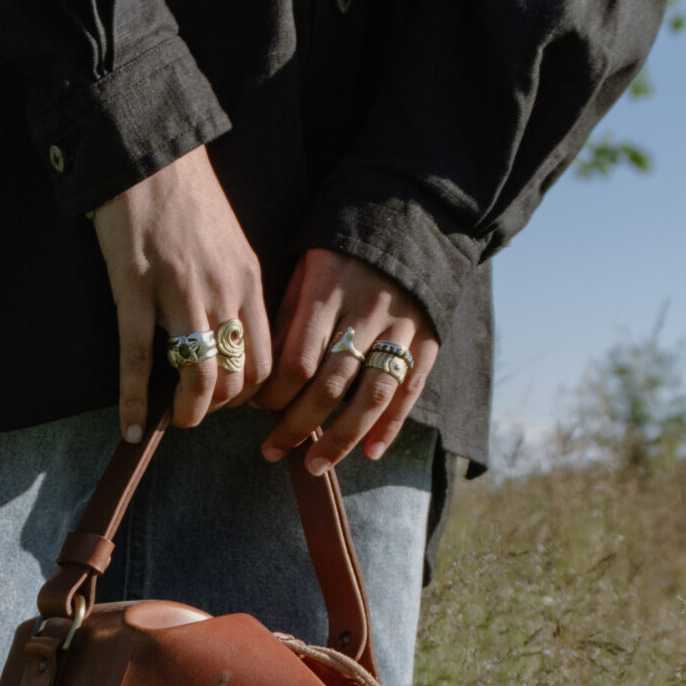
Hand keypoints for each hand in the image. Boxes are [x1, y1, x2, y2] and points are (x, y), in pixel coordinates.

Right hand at [92, 146, 271, 441]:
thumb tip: (229, 337)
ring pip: (199, 376)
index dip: (250, 395)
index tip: (229, 402)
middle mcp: (221, 291)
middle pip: (237, 376)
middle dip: (220, 408)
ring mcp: (178, 292)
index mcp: (248, 280)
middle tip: (198, 412)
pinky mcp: (134, 290)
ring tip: (174, 420)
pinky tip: (131, 426)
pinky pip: (138, 360)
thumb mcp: (230, 244)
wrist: (148, 155)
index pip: (265, 359)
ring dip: (189, 412)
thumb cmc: (187, 198)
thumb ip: (235, 289)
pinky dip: (134, 402)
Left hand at [255, 248, 437, 469]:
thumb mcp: (306, 270)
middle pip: (331, 385)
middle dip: (297, 425)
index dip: (275, 395)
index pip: (298, 361)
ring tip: (315, 465)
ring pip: (370, 396)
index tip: (258, 408)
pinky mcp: (427, 340)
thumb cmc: (343, 251)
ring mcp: (401, 329)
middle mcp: (367, 313)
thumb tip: (266, 376)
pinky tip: (368, 453)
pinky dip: (389, 426)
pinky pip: (407, 392)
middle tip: (271, 450)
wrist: (411, 221)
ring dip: (340, 439)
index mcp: (329, 292)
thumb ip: (288, 318)